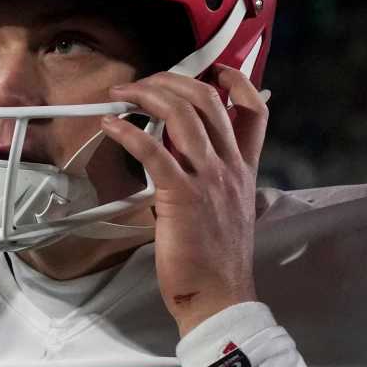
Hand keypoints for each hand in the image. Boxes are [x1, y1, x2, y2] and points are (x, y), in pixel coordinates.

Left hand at [101, 66, 266, 336]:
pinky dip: (127, 132)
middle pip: (208, 99)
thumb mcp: (229, 211)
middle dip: (172, 80)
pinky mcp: (181, 195)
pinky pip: (152, 150)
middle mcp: (230, 167)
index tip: (215, 69)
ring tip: (122, 94)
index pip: (255, 111)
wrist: (219, 297)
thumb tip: (184, 163)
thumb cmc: (216, 262)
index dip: (237, 81)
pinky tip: (111, 126)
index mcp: (245, 170)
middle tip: (144, 82)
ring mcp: (209, 178)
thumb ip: (215, 182)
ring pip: (182, 113)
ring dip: (147, 94)